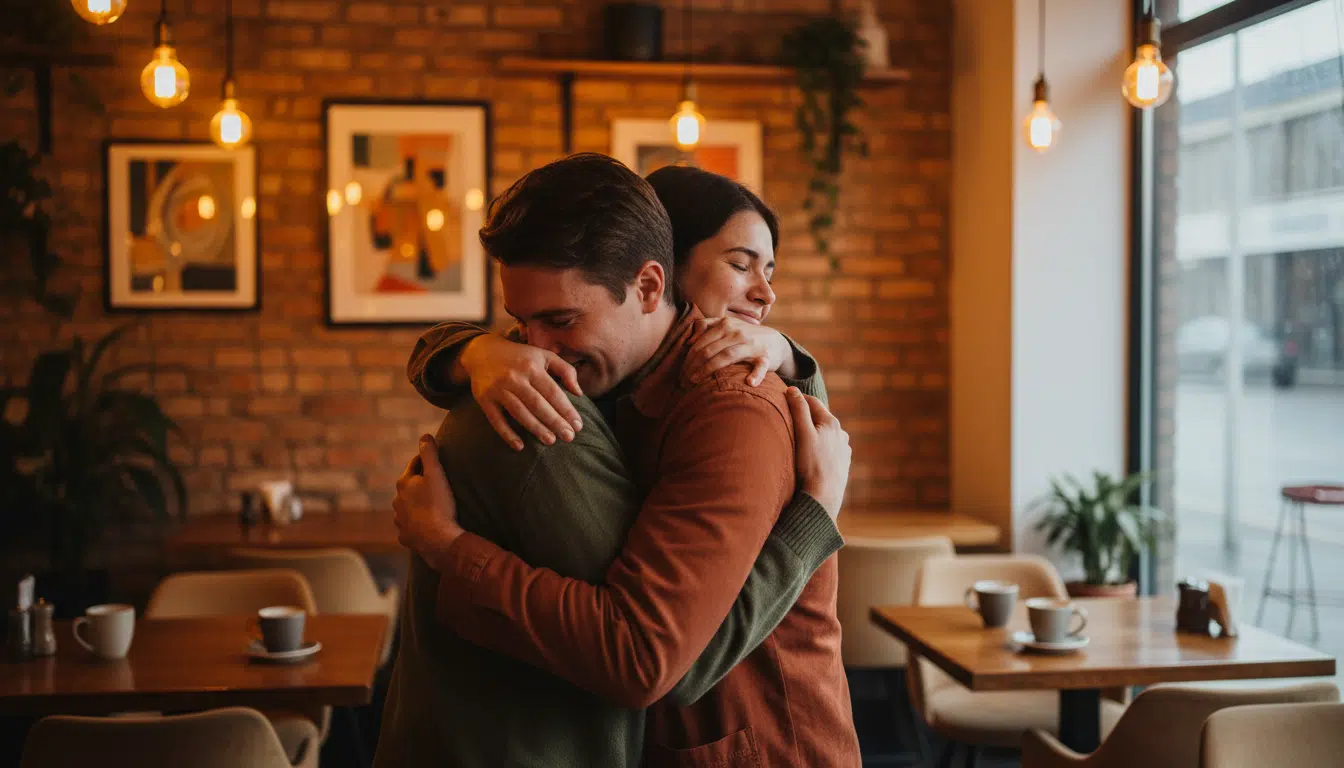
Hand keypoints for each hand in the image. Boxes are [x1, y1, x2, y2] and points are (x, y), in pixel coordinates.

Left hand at [393, 435, 463, 565]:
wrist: (438, 540)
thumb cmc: (438, 505)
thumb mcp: (436, 474)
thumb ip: (429, 454)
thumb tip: (424, 436)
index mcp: (404, 483)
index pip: (414, 465)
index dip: (425, 460)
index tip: (434, 459)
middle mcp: (397, 501)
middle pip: (409, 486)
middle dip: (419, 483)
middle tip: (434, 482)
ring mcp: (400, 520)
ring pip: (406, 507)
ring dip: (415, 504)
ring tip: (430, 505)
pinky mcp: (406, 536)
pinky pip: (410, 526)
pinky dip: (416, 523)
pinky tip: (425, 526)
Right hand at [459, 334, 583, 450]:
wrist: (481, 352)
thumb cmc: (520, 357)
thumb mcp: (544, 356)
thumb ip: (565, 370)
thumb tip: (579, 393)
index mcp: (532, 367)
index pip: (553, 392)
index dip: (566, 410)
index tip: (578, 425)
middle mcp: (515, 378)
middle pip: (538, 404)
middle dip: (555, 422)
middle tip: (569, 437)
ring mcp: (498, 389)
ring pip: (519, 413)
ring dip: (536, 429)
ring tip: (551, 441)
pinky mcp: (484, 399)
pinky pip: (496, 420)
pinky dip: (507, 434)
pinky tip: (519, 446)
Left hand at [685, 317, 794, 385]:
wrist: (774, 341)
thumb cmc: (743, 336)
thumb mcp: (726, 325)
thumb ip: (706, 326)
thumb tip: (689, 341)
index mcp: (725, 324)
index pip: (701, 343)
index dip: (688, 359)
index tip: (680, 373)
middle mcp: (737, 333)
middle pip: (709, 350)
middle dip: (693, 367)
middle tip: (683, 382)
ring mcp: (752, 345)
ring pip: (727, 356)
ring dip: (709, 370)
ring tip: (695, 383)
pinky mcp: (766, 358)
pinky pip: (760, 367)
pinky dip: (756, 375)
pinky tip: (749, 383)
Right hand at [786, 388, 850, 519]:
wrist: (823, 496)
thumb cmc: (810, 465)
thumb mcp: (802, 434)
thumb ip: (798, 410)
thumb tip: (792, 390)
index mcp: (832, 423)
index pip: (812, 402)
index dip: (797, 399)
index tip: (784, 398)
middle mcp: (842, 433)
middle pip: (820, 418)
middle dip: (806, 417)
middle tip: (789, 419)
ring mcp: (844, 449)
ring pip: (826, 434)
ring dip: (814, 433)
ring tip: (800, 440)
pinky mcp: (843, 463)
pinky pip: (830, 449)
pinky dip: (821, 447)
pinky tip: (812, 456)